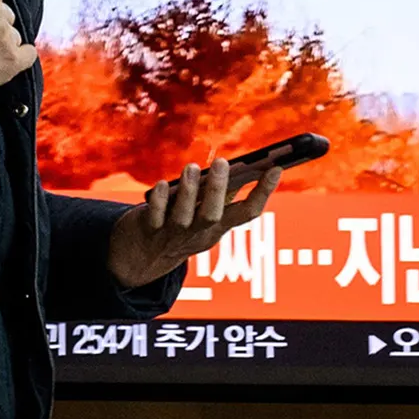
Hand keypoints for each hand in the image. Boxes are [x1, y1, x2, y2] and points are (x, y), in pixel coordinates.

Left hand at [107, 160, 283, 289]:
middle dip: (218, 190)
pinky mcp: (149, 232)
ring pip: (184, 217)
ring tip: (192, 168)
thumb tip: (233, 165)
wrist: (143, 257)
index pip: (248, 214)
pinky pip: (155, 217)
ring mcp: (173, 235)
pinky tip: (162, 184)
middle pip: (213, 216)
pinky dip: (159, 201)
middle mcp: (199, 234)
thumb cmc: (180, 223)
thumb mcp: (204, 213)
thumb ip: (218, 193)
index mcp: (219, 228)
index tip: (276, 168)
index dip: (263, 192)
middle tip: (223, 162)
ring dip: (189, 192)